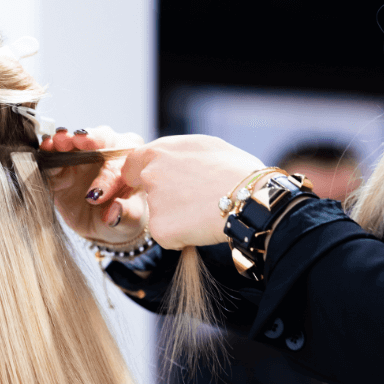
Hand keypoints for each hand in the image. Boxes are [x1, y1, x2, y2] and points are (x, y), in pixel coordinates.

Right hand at [40, 127, 146, 244]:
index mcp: (131, 160)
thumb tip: (114, 213)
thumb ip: (126, 215)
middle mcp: (108, 152)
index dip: (107, 177)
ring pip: (75, 141)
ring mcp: (82, 157)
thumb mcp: (131, 220)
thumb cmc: (124, 215)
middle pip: (100, 138)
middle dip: (87, 139)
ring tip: (56, 142)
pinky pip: (54, 156)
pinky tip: (45, 151)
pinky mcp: (61, 168)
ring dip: (65, 140)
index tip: (97, 194)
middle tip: (77, 140)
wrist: (104, 224)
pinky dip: (49, 153)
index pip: (122, 162)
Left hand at [121, 135, 265, 248]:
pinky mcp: (160, 229)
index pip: (132, 165)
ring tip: (204, 212)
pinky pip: (167, 236)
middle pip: (147, 191)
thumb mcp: (205, 147)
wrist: (251, 199)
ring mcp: (154, 203)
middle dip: (164, 197)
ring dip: (176, 217)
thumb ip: (178, 154)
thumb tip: (172, 160)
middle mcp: (150, 175)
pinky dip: (181, 236)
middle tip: (192, 200)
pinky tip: (202, 227)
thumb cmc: (236, 170)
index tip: (152, 183)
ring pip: (159, 214)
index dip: (140, 175)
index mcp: (158, 151)